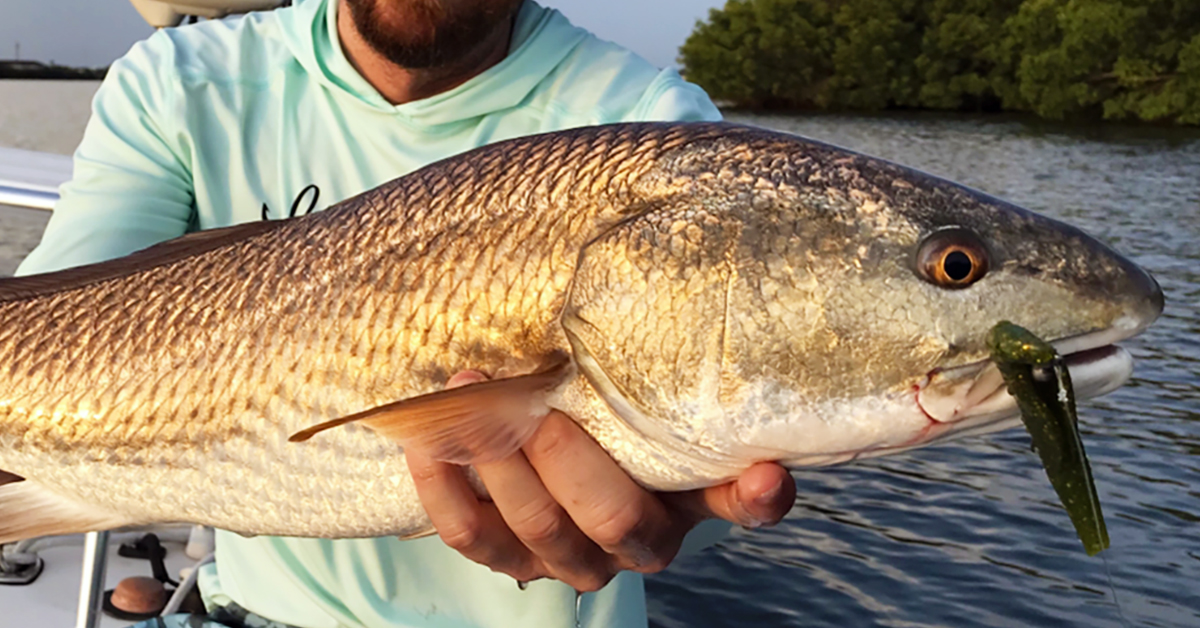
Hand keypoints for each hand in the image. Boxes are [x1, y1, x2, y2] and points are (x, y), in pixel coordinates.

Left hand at [405, 370, 796, 591]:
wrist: (550, 450)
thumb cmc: (608, 410)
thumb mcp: (642, 392)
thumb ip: (667, 370)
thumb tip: (680, 292)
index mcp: (686, 501)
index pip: (735, 506)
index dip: (753, 498)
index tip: (765, 475)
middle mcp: (635, 544)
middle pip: (614, 520)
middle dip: (570, 460)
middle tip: (538, 401)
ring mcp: (567, 558)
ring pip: (536, 529)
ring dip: (498, 460)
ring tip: (470, 394)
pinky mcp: (505, 557)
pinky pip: (468, 534)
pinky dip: (443, 483)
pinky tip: (426, 437)